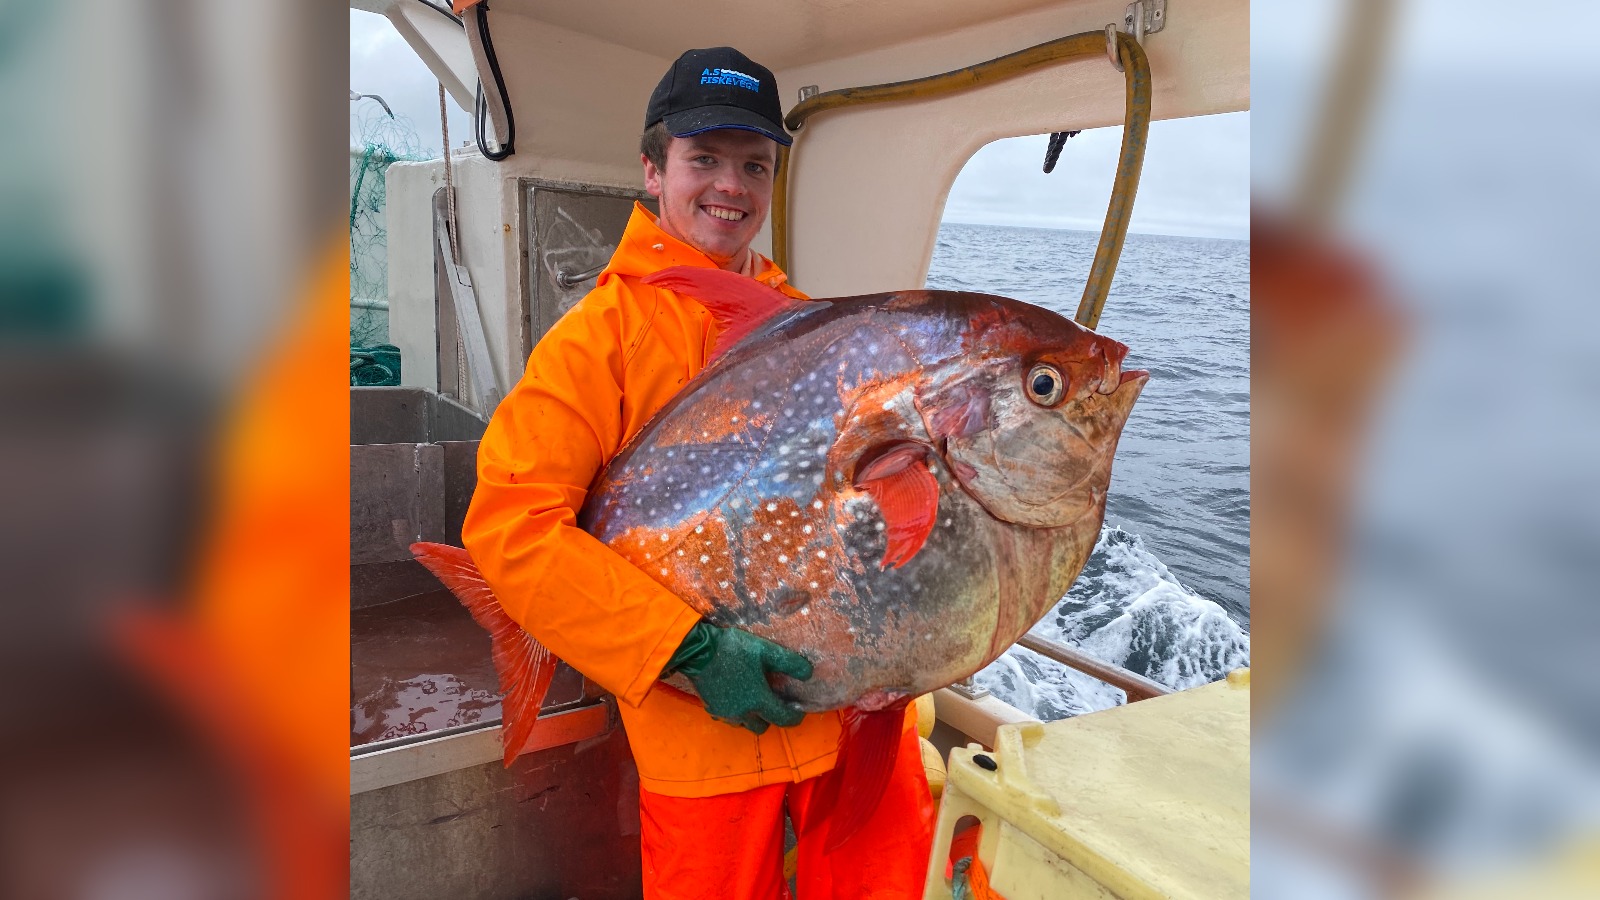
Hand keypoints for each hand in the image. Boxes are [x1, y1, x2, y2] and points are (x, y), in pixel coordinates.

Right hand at [664, 622, 812, 732]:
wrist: (697, 651)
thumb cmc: (733, 649)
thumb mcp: (765, 650)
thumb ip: (789, 662)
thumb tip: (808, 673)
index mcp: (758, 700)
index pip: (783, 719)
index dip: (794, 718)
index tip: (798, 712)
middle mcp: (742, 713)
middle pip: (762, 727)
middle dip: (770, 718)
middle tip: (773, 702)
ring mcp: (725, 713)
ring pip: (744, 724)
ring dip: (751, 717)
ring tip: (753, 699)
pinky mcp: (711, 708)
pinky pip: (728, 717)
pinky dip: (735, 712)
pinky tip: (734, 696)